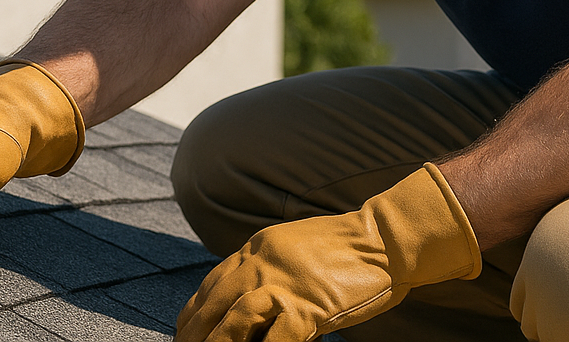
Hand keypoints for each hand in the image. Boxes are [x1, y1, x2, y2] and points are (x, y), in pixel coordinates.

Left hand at [176, 164, 479, 341]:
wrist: (385, 238)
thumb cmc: (347, 248)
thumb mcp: (293, 247)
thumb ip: (268, 267)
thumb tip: (246, 297)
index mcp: (258, 247)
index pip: (213, 283)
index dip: (194, 312)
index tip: (183, 333)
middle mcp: (263, 262)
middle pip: (217, 303)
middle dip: (197, 334)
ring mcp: (285, 283)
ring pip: (236, 320)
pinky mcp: (309, 305)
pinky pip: (276, 339)